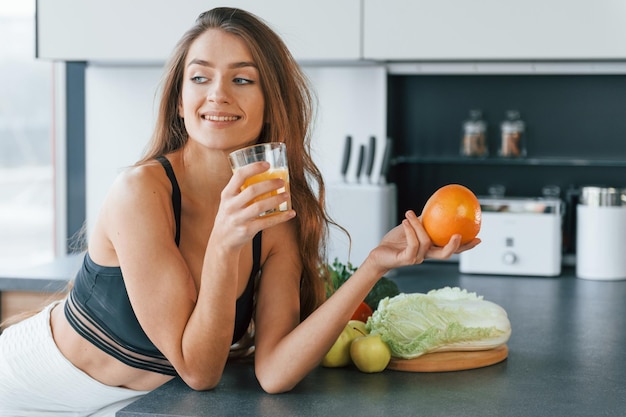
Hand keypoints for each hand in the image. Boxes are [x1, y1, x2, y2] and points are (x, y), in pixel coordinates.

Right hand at [212, 161, 294, 249]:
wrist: (221, 241)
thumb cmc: (230, 216)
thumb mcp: (229, 201)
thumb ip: (241, 189)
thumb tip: (267, 175)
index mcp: (227, 194)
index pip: (239, 175)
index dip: (254, 168)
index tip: (268, 164)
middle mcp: (231, 206)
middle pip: (252, 191)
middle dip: (269, 184)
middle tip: (282, 181)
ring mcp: (238, 219)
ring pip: (259, 206)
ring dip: (276, 200)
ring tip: (287, 195)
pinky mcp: (247, 230)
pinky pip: (266, 222)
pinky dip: (280, 217)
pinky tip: (290, 213)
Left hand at [366, 210, 480, 273]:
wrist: (380, 253)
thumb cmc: (396, 240)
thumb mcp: (412, 227)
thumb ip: (425, 221)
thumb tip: (438, 205)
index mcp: (431, 249)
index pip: (451, 249)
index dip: (466, 246)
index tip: (478, 238)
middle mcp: (426, 256)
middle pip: (445, 254)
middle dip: (454, 246)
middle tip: (458, 234)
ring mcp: (417, 258)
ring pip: (426, 243)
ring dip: (418, 226)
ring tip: (410, 214)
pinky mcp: (406, 259)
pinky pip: (413, 244)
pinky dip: (410, 231)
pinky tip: (406, 221)